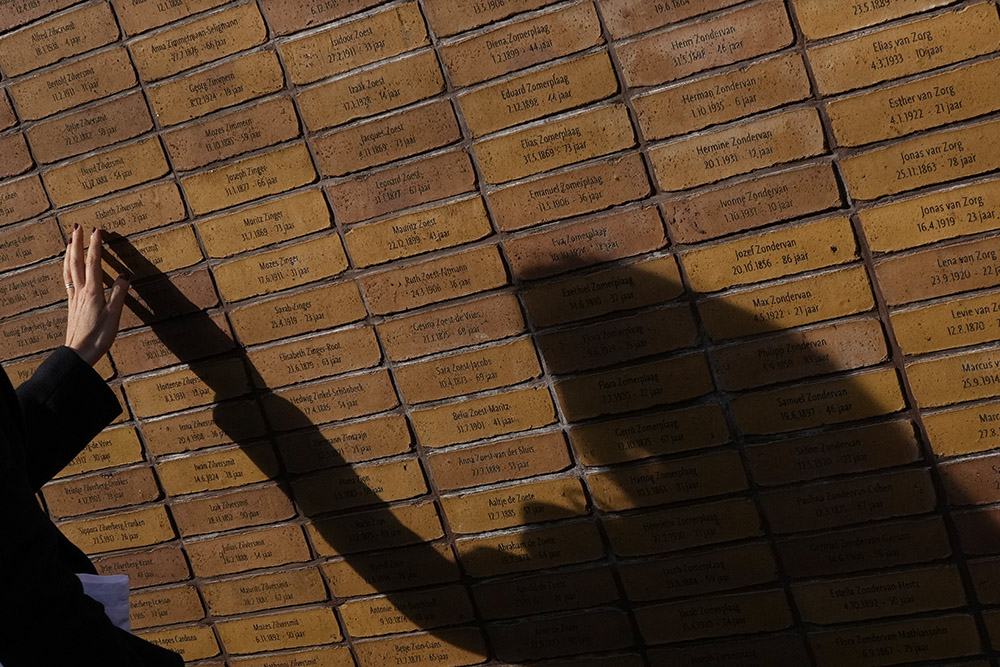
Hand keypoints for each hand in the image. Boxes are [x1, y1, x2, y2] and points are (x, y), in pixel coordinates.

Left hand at [63, 225, 130, 365]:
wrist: (79, 353)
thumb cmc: (99, 337)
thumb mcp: (114, 316)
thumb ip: (119, 294)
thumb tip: (125, 275)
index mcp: (92, 292)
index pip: (93, 263)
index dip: (95, 246)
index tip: (97, 230)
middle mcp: (80, 291)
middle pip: (76, 262)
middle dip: (77, 243)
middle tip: (78, 227)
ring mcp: (74, 297)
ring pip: (69, 269)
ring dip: (69, 253)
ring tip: (69, 240)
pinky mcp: (72, 303)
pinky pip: (67, 279)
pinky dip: (67, 267)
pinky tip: (68, 265)